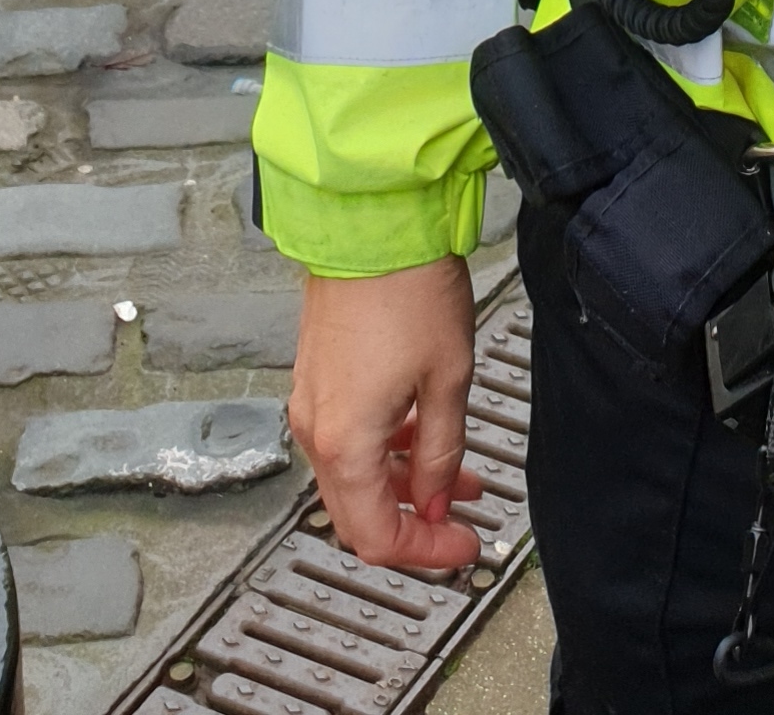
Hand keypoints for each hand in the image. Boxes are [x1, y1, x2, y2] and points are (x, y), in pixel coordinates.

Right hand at [289, 257, 483, 572]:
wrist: (372, 222)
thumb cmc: (408, 287)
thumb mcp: (448, 379)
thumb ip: (443, 453)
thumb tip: (438, 500)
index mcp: (346, 441)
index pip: (375, 534)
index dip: (423, 551)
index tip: (461, 545)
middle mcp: (317, 427)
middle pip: (357, 512)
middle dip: (413, 521)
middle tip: (459, 520)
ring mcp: (312, 399)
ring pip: (353, 473)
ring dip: (403, 482)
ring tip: (456, 473)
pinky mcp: (317, 375)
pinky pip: (346, 436)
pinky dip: (384, 449)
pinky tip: (421, 434)